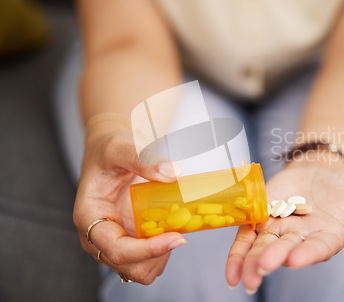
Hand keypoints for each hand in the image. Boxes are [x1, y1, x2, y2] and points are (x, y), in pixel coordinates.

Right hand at [73, 121, 185, 284]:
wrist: (109, 153)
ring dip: (163, 254)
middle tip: (179, 230)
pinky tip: (170, 227)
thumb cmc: (108, 151)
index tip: (177, 237)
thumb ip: (144, 160)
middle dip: (158, 254)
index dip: (148, 250)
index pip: (116, 250)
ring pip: (142, 270)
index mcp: (90, 217)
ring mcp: (115, 242)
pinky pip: (150, 260)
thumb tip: (172, 173)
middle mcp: (99, 237)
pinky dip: (165, 250)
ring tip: (173, 225)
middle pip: (131, 268)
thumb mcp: (121, 148)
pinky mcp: (130, 241)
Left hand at [225, 164, 343, 292]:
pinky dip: (238, 252)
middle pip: (285, 248)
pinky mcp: (263, 217)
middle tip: (261, 268)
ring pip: (263, 246)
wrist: (323, 173)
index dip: (307, 253)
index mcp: (327, 236)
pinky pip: (247, 236)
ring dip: (251, 260)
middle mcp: (302, 236)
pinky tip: (231, 271)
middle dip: (272, 258)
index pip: (318, 247)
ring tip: (243, 276)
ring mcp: (280, 228)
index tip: (295, 259)